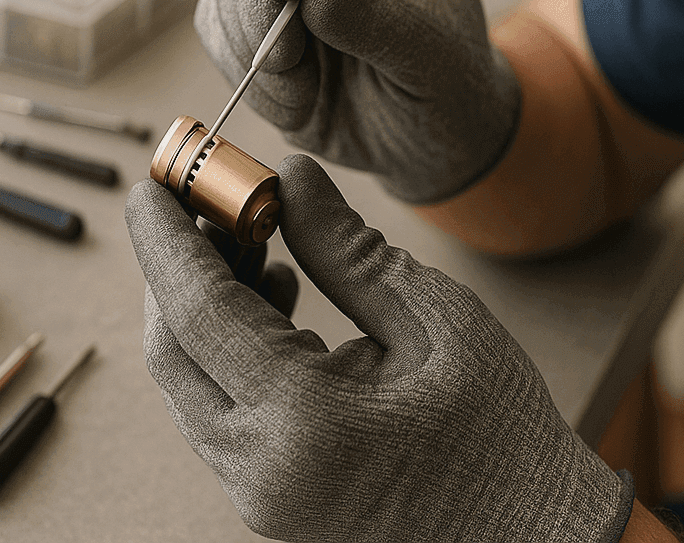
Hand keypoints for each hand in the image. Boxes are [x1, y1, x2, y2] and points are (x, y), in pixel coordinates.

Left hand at [127, 154, 633, 542]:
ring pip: (187, 386)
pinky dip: (224, 350)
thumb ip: (346, 249)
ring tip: (254, 242)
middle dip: (174, 270)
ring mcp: (259, 496)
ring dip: (199, 309)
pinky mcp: (269, 501)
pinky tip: (272, 299)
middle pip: (171, 353)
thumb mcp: (437, 321)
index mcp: (305, 424)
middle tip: (205, 203)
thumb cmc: (502, 434)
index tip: (151, 184)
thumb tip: (288, 176)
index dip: (166, 241)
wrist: (533, 540)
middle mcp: (262, 471)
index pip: (198, 314)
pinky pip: (217, 414)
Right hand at [194, 0, 520, 202]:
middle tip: (284, 51)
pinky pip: (214, 18)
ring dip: (250, 29)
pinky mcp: (246, 9)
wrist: (421, 139)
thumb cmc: (445, 80)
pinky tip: (293, 101)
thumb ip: (380, 16)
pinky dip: (240, 65)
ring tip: (301, 87)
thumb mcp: (433, 53)